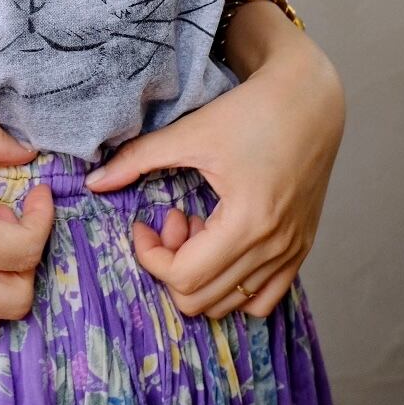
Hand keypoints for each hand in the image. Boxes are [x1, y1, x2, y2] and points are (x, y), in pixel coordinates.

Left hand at [84, 31, 345, 320]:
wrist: (309, 100)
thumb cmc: (252, 111)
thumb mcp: (190, 133)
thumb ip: (137, 159)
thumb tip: (94, 183)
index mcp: (248, 222)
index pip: (184, 276)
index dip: (150, 255)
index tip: (143, 222)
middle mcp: (274, 247)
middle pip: (202, 299)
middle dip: (172, 264)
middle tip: (173, 220)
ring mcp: (292, 252)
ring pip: (230, 304)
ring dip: (202, 274)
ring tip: (200, 228)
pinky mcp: (301, 248)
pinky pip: (262, 298)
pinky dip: (234, 284)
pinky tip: (224, 243)